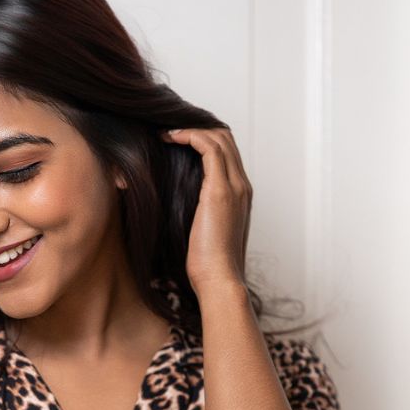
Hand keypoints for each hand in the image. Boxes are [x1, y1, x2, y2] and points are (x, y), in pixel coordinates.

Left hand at [161, 125, 252, 296]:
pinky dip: (189, 136)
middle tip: (170, 130)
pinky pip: (208, 148)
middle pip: (226, 139)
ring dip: (191, 129)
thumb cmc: (207, 268)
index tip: (178, 140)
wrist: (219, 282)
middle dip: (198, 128)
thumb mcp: (200, 234)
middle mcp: (242, 187)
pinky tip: (169, 138)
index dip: (204, 139)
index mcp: (240, 196)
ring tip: (166, 132)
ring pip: (219, 138)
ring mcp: (234, 187)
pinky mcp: (220, 191)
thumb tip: (171, 208)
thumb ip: (195, 216)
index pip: (227, 153)